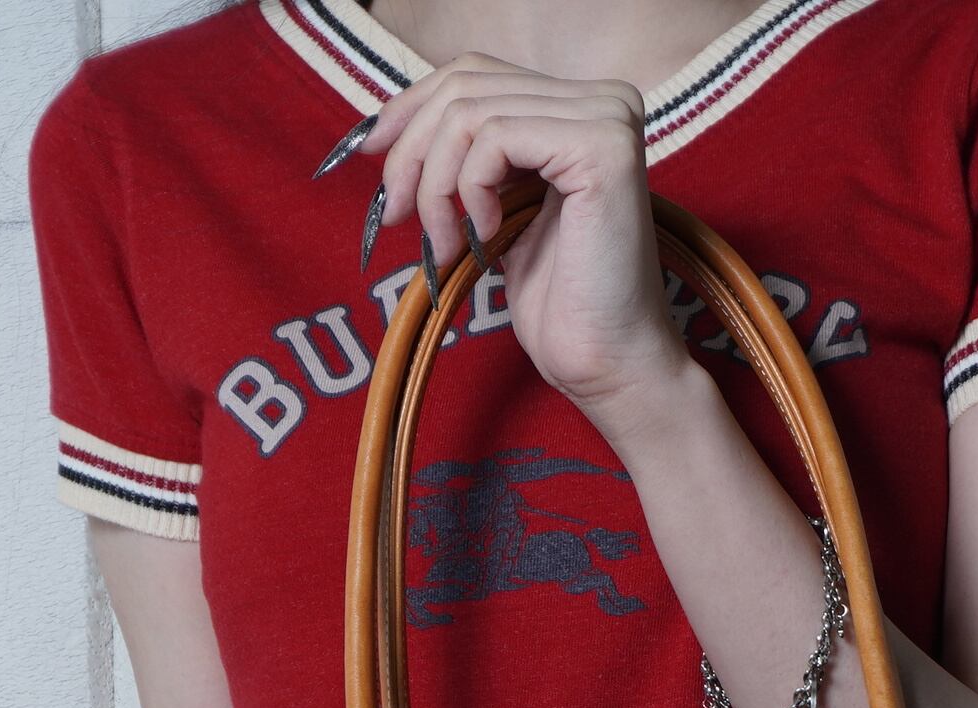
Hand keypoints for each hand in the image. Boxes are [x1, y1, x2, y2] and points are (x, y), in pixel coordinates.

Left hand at [337, 55, 693, 419]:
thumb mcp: (498, 213)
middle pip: (466, 86)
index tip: (370, 154)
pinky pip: (494, 138)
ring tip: (444, 246)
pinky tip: (485, 237)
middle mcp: (603, 99)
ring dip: (435, 186)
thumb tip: (388, 129)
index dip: (411, 107)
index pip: (475, 74)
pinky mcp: (600, 146)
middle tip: (393, 216)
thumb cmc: (559, 305)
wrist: (604, 363)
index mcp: (582, 107)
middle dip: (411, 152)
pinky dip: (469, 189)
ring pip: (470, 113)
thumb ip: (467, 161)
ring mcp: (607, 118)